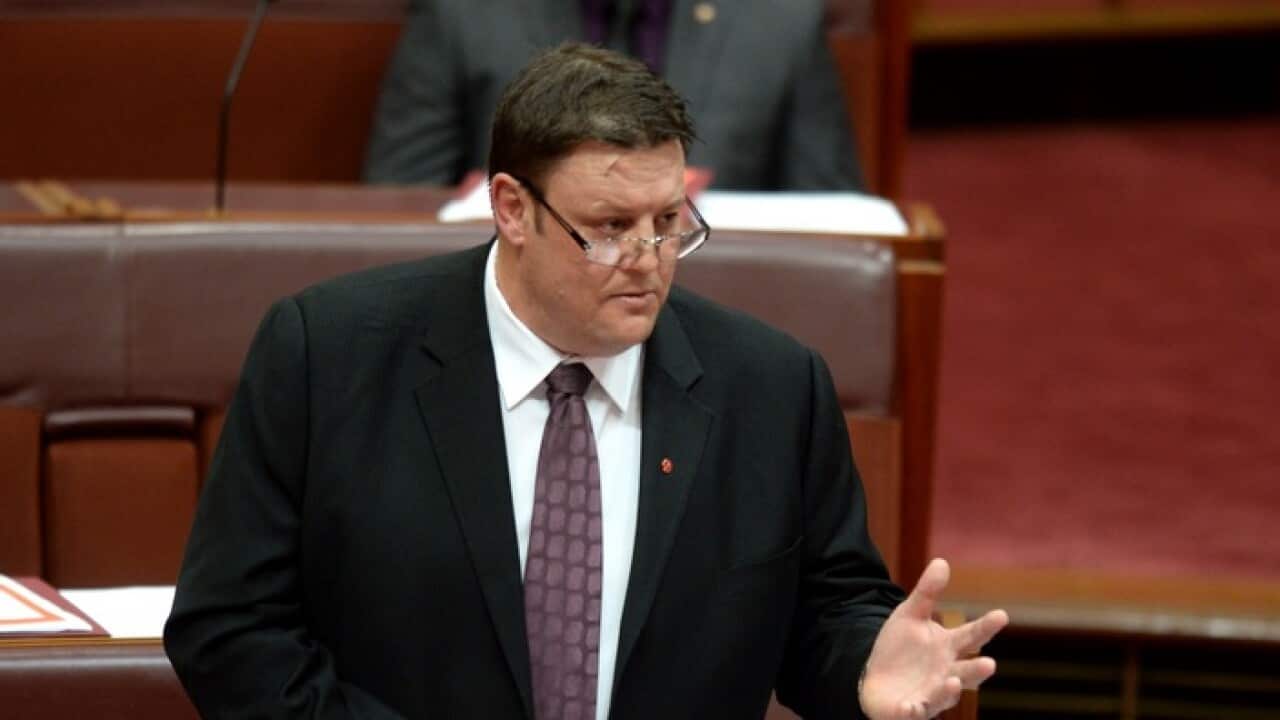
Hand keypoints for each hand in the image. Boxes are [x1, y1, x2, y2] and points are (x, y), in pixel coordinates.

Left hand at [858, 558, 1007, 718]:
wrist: (876, 678)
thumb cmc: (900, 649)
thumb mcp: (910, 616)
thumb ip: (927, 592)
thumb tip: (942, 561)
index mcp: (948, 646)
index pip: (972, 635)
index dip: (986, 626)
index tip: (1001, 614)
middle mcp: (947, 672)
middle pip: (966, 671)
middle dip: (977, 669)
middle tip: (990, 664)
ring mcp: (931, 693)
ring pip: (945, 695)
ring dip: (950, 691)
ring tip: (954, 682)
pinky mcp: (912, 710)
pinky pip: (915, 712)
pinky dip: (915, 710)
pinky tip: (913, 705)